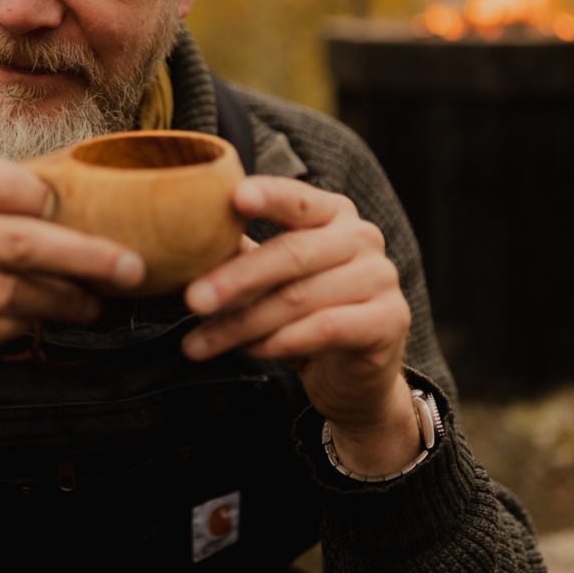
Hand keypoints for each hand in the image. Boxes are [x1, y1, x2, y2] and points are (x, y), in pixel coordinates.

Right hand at [0, 153, 144, 384]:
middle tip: (130, 269)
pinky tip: (41, 323)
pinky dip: (19, 327)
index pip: (1, 182)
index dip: (57, 203)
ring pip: (3, 290)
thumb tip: (69, 197)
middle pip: (14, 239)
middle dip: (83, 255)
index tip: (101, 218)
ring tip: (93, 303)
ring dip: (60, 300)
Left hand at [181, 176, 420, 476]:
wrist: (354, 375)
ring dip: (243, 323)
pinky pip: (325, 329)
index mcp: (332, 213)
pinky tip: (251, 352)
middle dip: (235, 278)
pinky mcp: (390, 320)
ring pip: (300, 298)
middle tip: (191, 299)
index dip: (268, 197)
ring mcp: (381, 277)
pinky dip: (280, 342)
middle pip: (292, 253)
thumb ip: (240, 254)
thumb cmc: (303, 313)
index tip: (235, 198)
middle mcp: (362, 237)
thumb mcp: (270, 279)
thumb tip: (183, 241)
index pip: (297, 199)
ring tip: (201, 341)